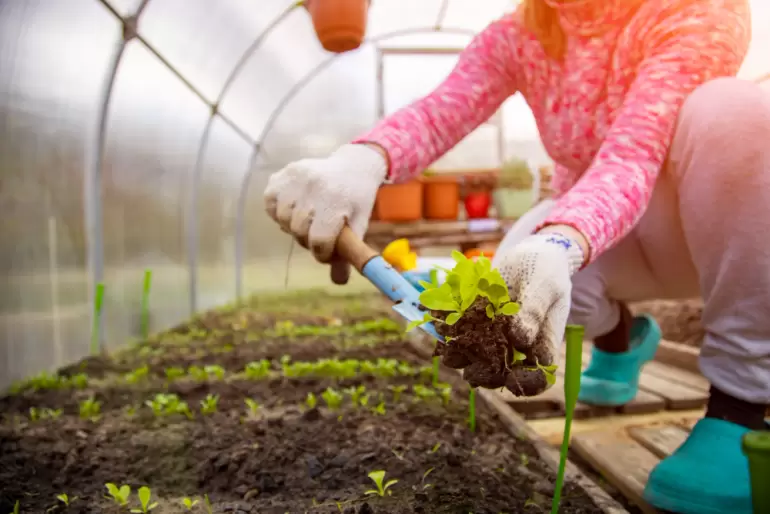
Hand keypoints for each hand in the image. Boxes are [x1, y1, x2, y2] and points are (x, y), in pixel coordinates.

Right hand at [263, 144, 386, 283]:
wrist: (352, 165)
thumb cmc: (357, 199)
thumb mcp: (360, 225)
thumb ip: (349, 253)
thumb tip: (338, 282)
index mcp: (335, 200)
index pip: (319, 240)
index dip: (323, 253)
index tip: (327, 252)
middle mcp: (313, 186)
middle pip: (299, 232)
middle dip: (309, 240)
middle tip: (319, 234)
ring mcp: (294, 178)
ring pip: (283, 219)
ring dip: (294, 226)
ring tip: (308, 220)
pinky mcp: (281, 176)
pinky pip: (270, 204)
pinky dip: (279, 212)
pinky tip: (295, 208)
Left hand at [438, 232, 583, 395]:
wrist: (527, 253)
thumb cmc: (544, 270)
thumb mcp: (544, 286)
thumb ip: (534, 311)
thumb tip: (521, 341)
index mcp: (541, 343)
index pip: (538, 376)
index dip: (527, 383)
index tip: (512, 379)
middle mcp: (516, 347)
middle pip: (502, 372)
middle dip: (485, 374)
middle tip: (472, 372)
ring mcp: (495, 337)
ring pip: (477, 358)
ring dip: (463, 358)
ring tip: (451, 353)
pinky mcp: (476, 324)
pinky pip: (460, 335)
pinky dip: (449, 333)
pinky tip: (440, 327)